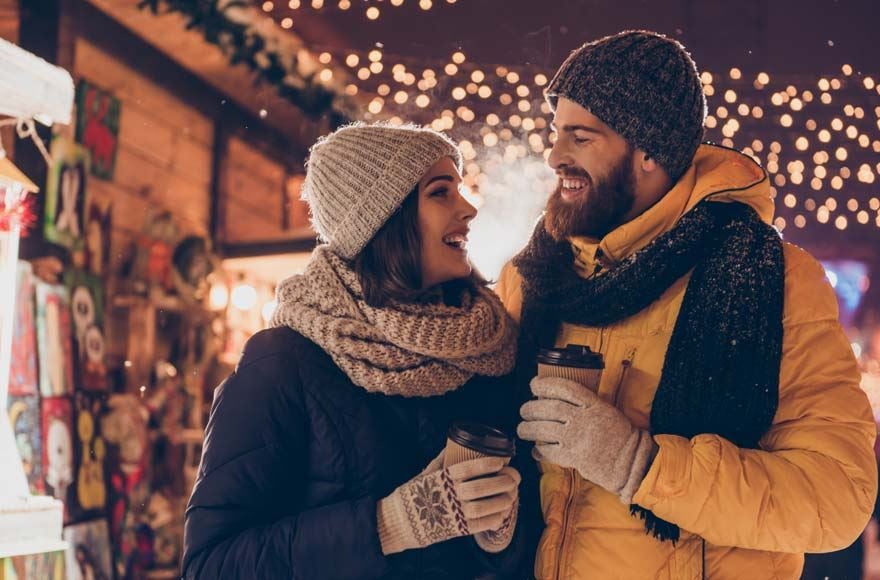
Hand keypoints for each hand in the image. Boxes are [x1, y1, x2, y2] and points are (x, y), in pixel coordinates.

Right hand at [377, 456, 518, 553]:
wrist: (400, 522)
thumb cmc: (413, 494)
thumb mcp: (425, 473)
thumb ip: (440, 460)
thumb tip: (451, 444)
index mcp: (442, 478)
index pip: (469, 468)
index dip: (488, 464)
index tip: (502, 461)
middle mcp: (449, 495)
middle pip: (481, 487)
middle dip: (503, 481)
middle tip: (515, 477)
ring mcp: (454, 513)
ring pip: (485, 507)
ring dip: (502, 500)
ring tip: (512, 494)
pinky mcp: (457, 530)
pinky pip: (481, 525)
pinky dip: (495, 518)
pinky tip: (503, 513)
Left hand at [517, 376, 656, 503]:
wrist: (629, 461)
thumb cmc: (618, 434)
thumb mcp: (605, 409)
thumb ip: (583, 403)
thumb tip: (554, 398)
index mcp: (593, 404)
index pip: (564, 388)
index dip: (545, 384)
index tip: (533, 384)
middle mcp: (583, 419)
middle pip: (550, 408)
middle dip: (531, 408)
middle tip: (524, 410)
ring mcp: (577, 438)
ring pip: (544, 429)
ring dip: (528, 428)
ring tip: (522, 429)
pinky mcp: (574, 457)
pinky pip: (549, 451)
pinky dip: (539, 449)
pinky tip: (535, 449)